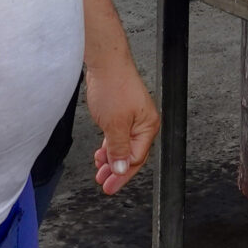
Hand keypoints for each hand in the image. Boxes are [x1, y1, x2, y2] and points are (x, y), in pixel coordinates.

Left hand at [85, 53, 159, 195]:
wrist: (105, 62)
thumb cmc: (114, 85)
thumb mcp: (114, 124)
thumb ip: (118, 149)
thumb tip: (121, 168)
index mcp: (148, 126)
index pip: (136, 158)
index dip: (121, 174)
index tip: (109, 185)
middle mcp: (143, 123)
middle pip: (131, 154)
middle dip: (116, 170)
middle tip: (104, 184)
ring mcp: (132, 118)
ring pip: (123, 146)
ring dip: (111, 160)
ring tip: (99, 171)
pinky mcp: (122, 113)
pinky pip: (118, 136)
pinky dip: (109, 146)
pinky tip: (101, 154)